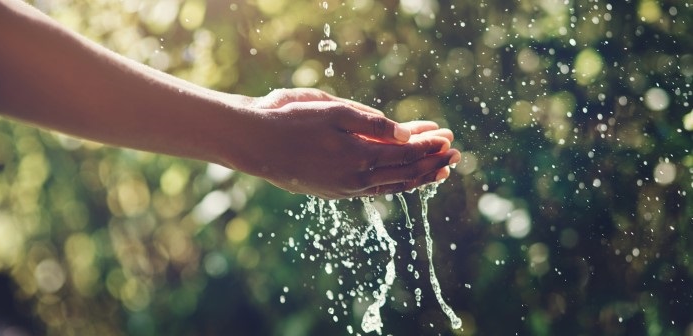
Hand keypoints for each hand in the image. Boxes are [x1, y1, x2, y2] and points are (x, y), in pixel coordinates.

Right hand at [221, 88, 460, 198]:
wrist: (256, 144)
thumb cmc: (292, 120)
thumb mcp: (335, 111)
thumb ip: (374, 124)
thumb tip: (407, 135)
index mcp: (360, 157)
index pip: (407, 154)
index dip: (429, 145)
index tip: (448, 136)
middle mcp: (356, 179)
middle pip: (405, 173)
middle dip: (432, 161)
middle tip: (455, 153)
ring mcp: (345, 189)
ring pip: (392, 185)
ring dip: (418, 176)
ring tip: (440, 170)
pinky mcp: (335, 192)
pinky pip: (375, 189)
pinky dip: (395, 182)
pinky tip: (403, 178)